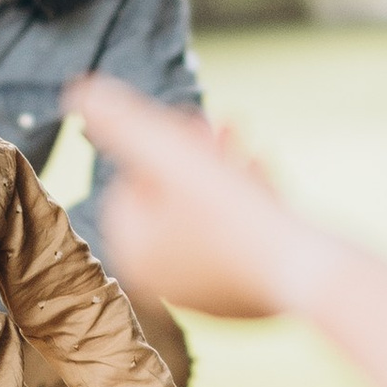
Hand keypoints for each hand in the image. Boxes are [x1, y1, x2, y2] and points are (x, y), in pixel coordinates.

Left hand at [63, 75, 327, 321]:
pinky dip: (245, 204)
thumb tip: (77, 89)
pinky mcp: (245, 298)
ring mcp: (206, 295)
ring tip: (242, 135)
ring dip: (222, 170)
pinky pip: (236, 240)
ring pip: (205, 218)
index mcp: (133, 254)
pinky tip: (262, 167)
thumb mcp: (172, 154)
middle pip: (170, 201)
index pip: (133, 184)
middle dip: (195, 156)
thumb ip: (124, 121)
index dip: (162, 146)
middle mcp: (162, 282)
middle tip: (222, 123)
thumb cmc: (235, 213)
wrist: (309, 272)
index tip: (190, 121)